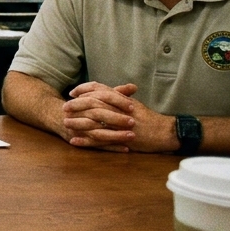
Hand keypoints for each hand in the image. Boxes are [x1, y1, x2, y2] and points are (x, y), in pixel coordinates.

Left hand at [61, 82, 178, 152]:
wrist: (165, 132)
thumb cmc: (149, 118)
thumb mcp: (133, 103)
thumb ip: (118, 96)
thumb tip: (103, 91)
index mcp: (122, 100)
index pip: (99, 90)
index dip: (84, 90)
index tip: (73, 92)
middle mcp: (120, 110)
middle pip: (94, 103)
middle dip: (77, 105)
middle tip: (64, 107)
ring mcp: (120, 125)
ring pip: (95, 121)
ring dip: (78, 122)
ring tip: (65, 123)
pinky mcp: (121, 139)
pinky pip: (100, 140)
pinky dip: (86, 140)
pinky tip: (74, 141)